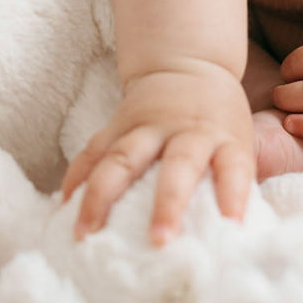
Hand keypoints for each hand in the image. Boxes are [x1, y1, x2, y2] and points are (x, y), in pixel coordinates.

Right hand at [62, 63, 254, 244]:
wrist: (189, 62)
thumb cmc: (217, 118)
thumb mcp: (238, 140)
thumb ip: (233, 181)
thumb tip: (230, 238)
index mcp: (222, 137)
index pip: (234, 166)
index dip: (234, 194)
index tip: (232, 225)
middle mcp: (186, 130)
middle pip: (178, 164)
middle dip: (168, 202)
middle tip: (158, 240)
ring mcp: (148, 125)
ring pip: (124, 158)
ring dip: (102, 196)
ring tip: (84, 232)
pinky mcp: (119, 122)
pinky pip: (95, 149)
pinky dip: (77, 176)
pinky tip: (64, 203)